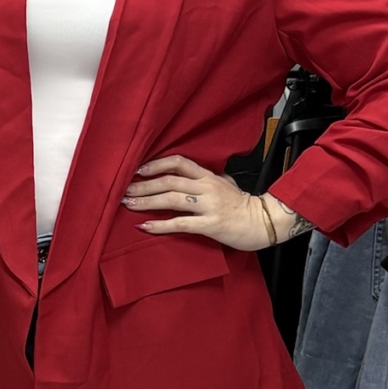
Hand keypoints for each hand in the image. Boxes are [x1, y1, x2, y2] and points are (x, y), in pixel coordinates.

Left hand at [122, 154, 279, 250]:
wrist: (264, 222)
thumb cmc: (243, 205)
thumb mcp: (226, 183)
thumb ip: (208, 178)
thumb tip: (191, 174)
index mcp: (208, 176)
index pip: (179, 162)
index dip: (156, 164)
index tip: (138, 170)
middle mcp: (207, 187)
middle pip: (169, 181)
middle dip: (144, 185)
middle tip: (123, 189)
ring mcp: (208, 205)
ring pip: (171, 199)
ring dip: (146, 201)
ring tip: (128, 203)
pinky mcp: (210, 224)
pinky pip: (180, 223)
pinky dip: (160, 225)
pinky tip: (145, 226)